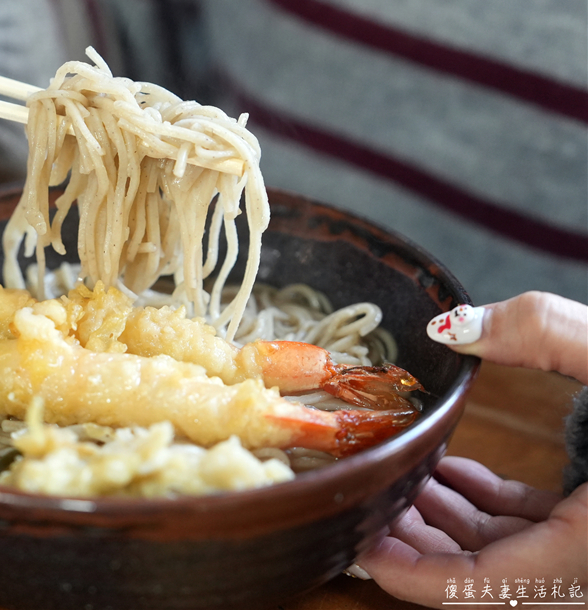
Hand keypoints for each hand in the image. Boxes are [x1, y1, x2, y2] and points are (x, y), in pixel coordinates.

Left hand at [356, 292, 587, 607]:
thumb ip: (546, 333)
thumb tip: (452, 325)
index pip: (487, 589)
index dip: (414, 577)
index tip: (362, 546)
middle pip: (487, 575)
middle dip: (418, 542)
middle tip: (366, 498)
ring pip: (508, 555)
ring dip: (446, 520)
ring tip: (397, 473)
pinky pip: (536, 533)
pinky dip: (487, 507)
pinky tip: (451, 470)